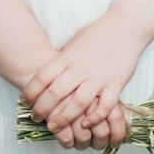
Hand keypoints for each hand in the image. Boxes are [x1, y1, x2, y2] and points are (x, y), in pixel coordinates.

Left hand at [20, 9, 145, 143]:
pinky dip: (95, 117)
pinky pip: (105, 105)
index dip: (31, 91)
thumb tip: (44, 78)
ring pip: (78, 103)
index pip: (43, 76)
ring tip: (54, 127)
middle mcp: (82, 67)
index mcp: (69, 57)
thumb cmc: (97, 34)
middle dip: (42, 109)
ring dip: (63, 118)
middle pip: (56, 92)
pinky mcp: (116, 83)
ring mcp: (100, 76)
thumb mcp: (74, 44)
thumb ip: (61, 61)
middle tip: (37, 117)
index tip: (27, 101)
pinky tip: (85, 124)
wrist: (127, 26)